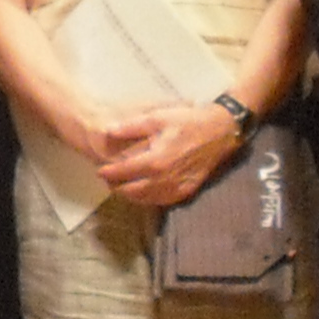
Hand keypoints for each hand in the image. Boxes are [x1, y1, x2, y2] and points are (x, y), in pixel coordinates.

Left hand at [97, 99, 244, 207]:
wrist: (220, 132)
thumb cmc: (188, 121)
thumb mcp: (158, 117)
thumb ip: (131, 126)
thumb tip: (108, 131)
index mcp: (155, 161)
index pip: (124, 172)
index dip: (108, 173)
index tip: (99, 170)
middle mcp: (164, 180)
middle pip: (132, 191)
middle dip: (116, 187)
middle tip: (107, 180)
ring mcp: (177, 188)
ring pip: (146, 200)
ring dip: (130, 195)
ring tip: (121, 186)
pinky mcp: (186, 192)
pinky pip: (161, 201)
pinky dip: (148, 199)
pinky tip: (142, 191)